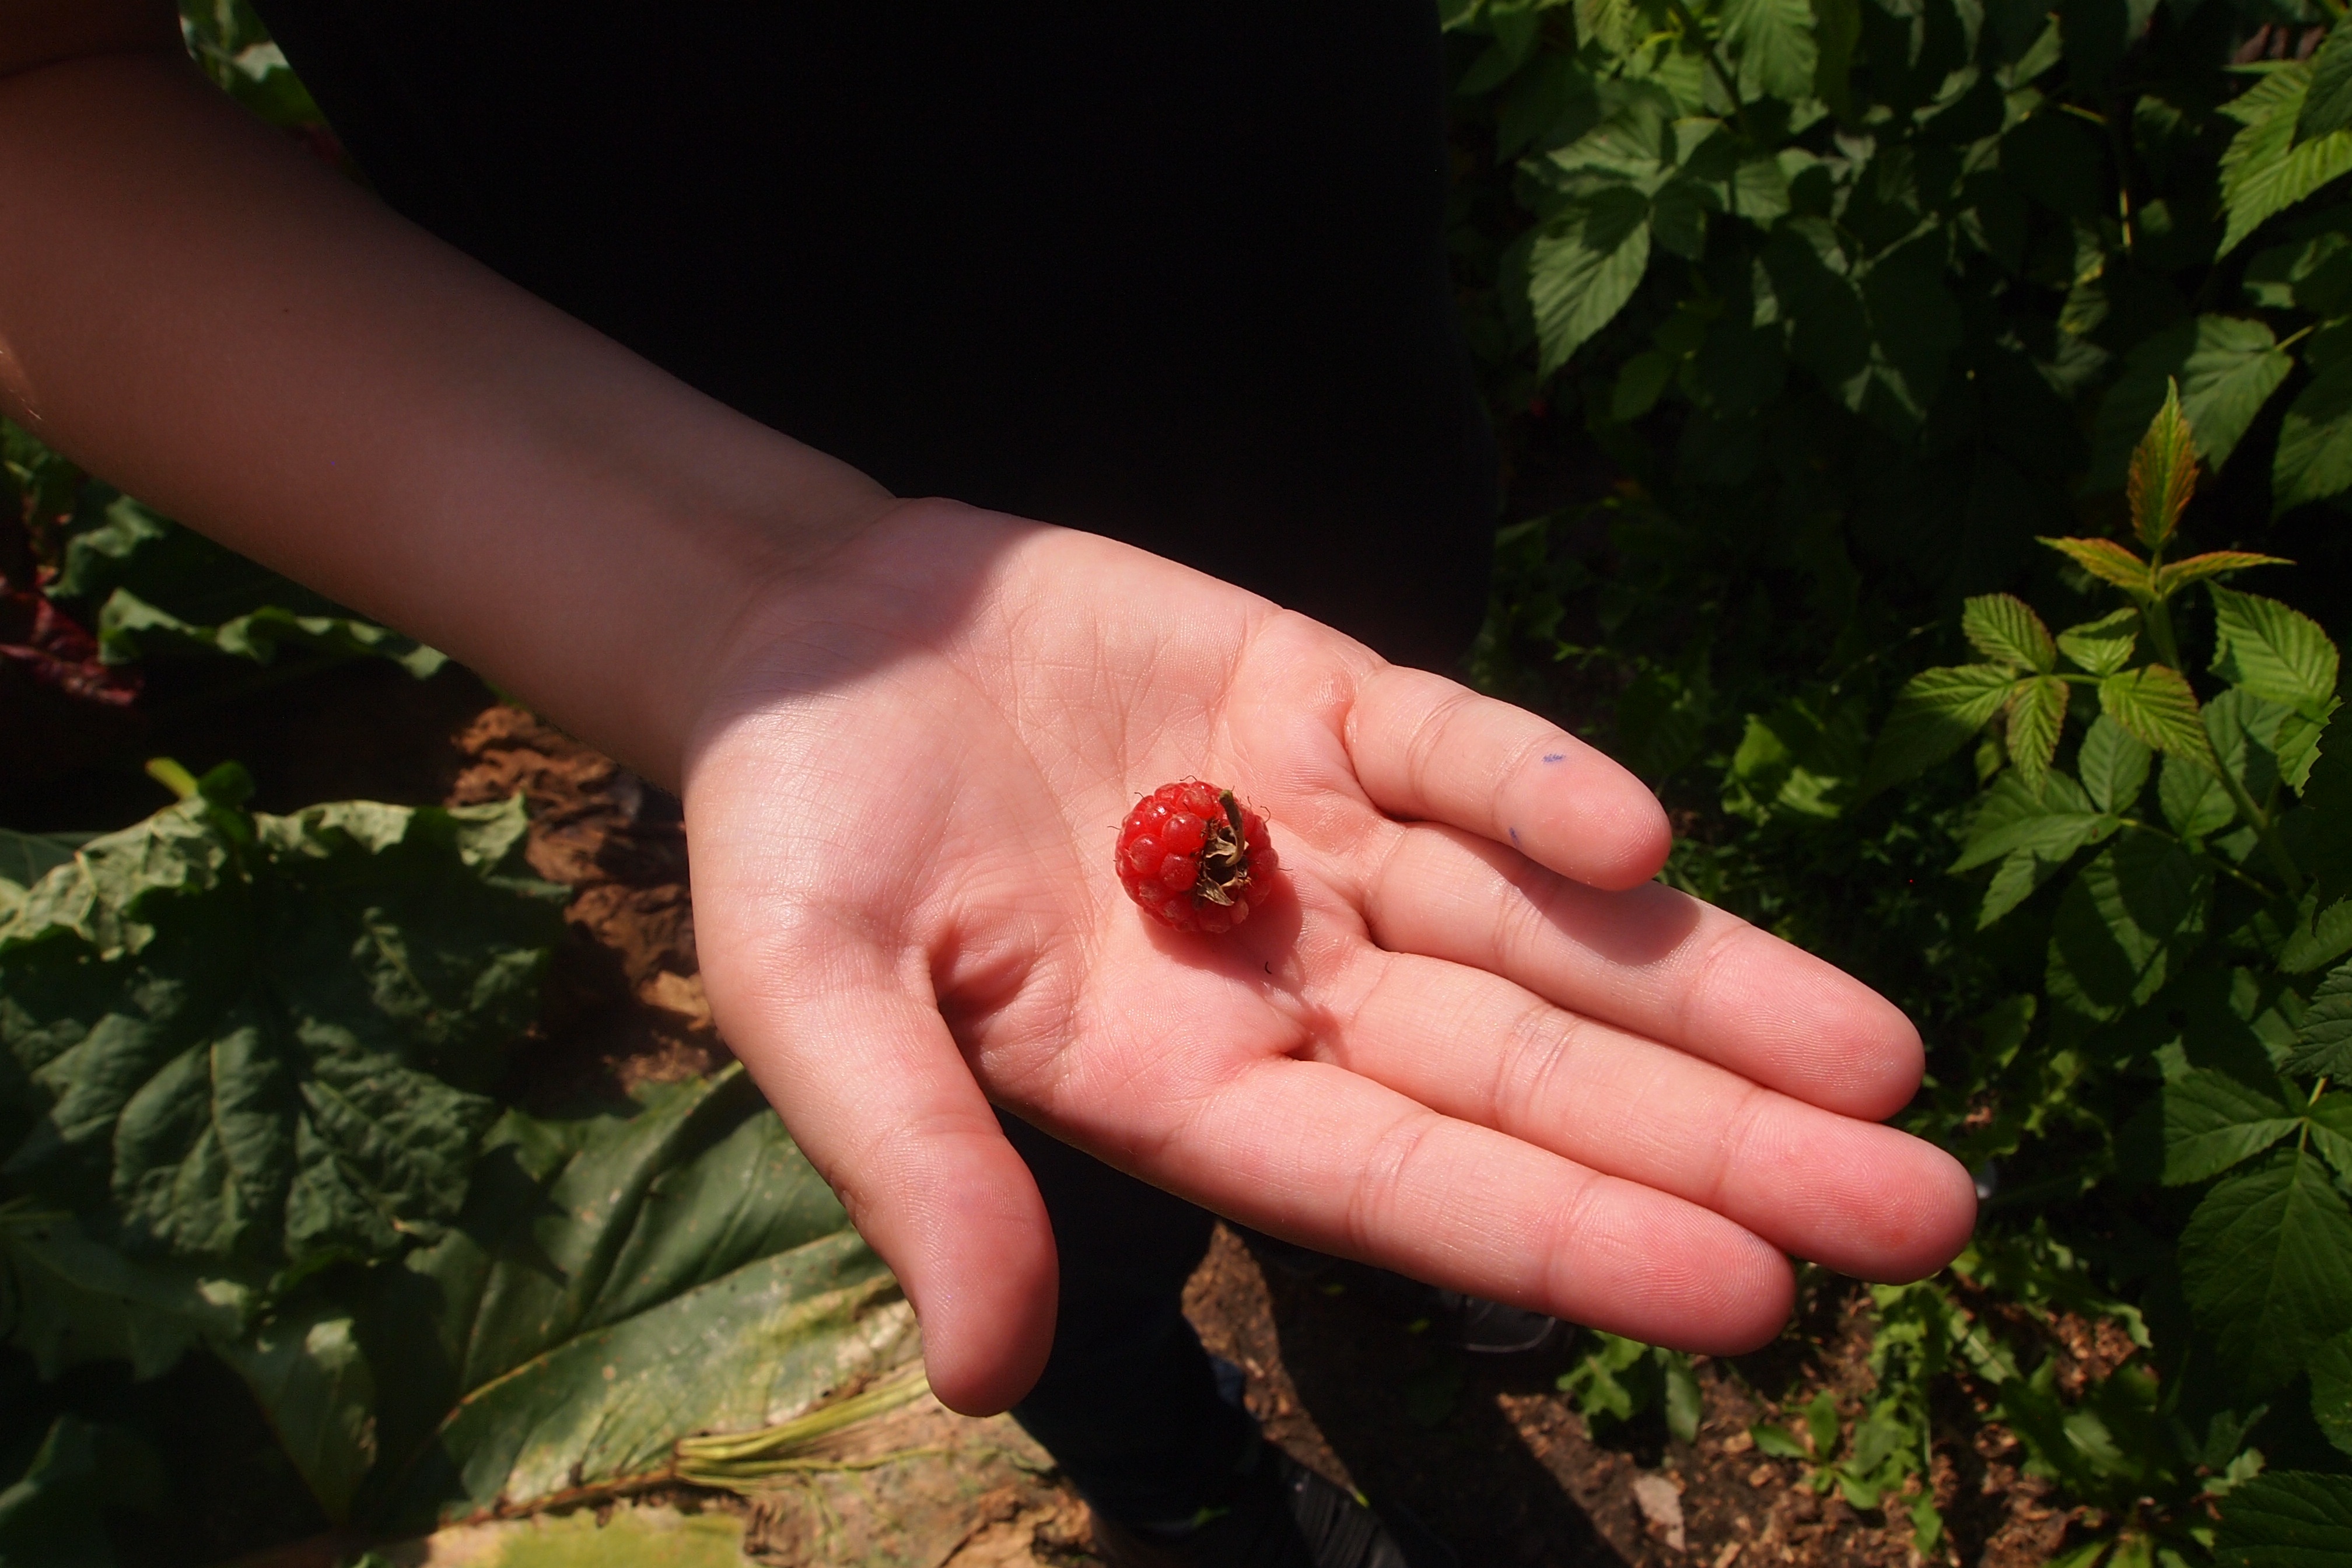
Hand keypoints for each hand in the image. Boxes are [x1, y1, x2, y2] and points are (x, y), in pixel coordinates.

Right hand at [682, 500, 1977, 1414]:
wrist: (806, 639)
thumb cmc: (788, 843)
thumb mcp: (813, 1004)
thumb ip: (916, 1170)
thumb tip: (980, 1382)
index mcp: (1180, 1095)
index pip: (1406, 1186)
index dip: (1573, 1236)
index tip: (1752, 1295)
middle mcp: (1286, 985)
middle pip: (1531, 1076)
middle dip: (1722, 1141)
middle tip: (1932, 1214)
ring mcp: (1318, 841)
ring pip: (1545, 930)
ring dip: (1713, 987)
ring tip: (1894, 1067)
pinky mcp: (1322, 698)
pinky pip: (1451, 749)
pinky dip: (1540, 784)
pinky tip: (1653, 842)